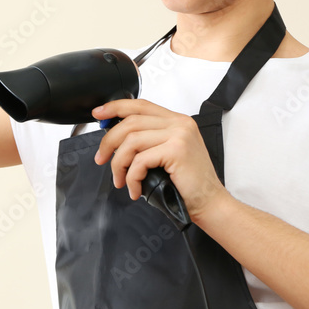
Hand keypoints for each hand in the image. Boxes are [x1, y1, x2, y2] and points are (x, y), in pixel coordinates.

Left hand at [92, 99, 228, 219]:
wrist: (211, 203)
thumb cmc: (188, 184)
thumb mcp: (168, 154)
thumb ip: (149, 141)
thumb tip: (116, 140)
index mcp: (177, 120)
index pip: (140, 105)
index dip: (115, 107)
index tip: (98, 114)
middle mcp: (179, 123)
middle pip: (131, 122)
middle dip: (109, 141)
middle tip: (101, 158)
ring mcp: (179, 135)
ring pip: (131, 142)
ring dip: (119, 164)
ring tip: (120, 181)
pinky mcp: (176, 150)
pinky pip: (140, 160)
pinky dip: (131, 177)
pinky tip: (135, 189)